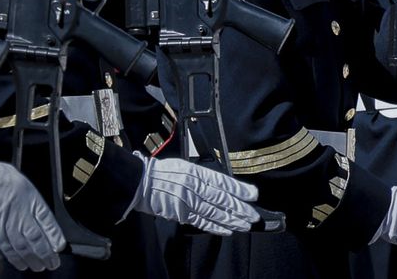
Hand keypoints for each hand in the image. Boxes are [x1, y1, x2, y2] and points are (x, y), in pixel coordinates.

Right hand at [0, 158, 65, 271]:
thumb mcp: (20, 180)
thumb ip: (28, 194)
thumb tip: (33, 203)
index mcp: (32, 199)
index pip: (48, 222)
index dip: (56, 236)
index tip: (61, 246)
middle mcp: (22, 215)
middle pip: (38, 238)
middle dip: (47, 253)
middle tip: (53, 263)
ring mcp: (8, 225)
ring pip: (25, 247)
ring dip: (34, 259)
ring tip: (41, 267)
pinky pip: (7, 249)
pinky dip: (16, 259)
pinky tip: (22, 264)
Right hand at [131, 152, 260, 235]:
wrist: (142, 181)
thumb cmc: (164, 172)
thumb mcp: (186, 166)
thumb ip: (203, 175)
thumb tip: (222, 185)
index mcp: (198, 173)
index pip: (224, 182)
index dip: (240, 189)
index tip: (253, 195)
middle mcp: (195, 187)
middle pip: (222, 199)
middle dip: (240, 208)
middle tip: (254, 215)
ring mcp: (188, 202)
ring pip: (215, 212)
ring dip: (232, 220)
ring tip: (245, 224)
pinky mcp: (181, 214)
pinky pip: (201, 222)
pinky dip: (215, 227)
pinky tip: (227, 230)